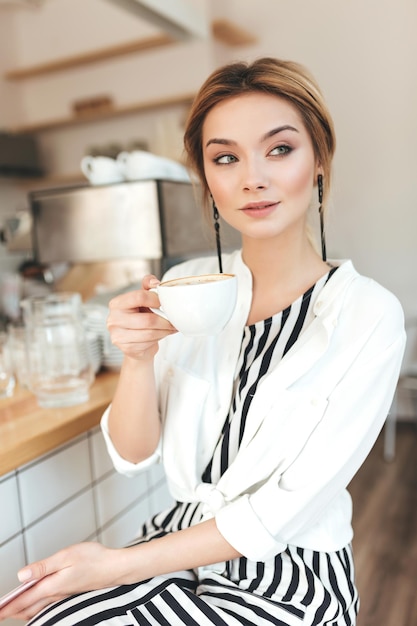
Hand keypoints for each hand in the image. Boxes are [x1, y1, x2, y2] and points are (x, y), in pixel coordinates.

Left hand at [0, 542, 125, 621]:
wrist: (115, 567)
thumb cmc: (94, 559)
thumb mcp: (66, 556)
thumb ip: (43, 567)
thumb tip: (21, 576)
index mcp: (52, 586)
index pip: (23, 600)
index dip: (7, 607)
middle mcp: (55, 594)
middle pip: (27, 608)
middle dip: (11, 612)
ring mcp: (62, 595)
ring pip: (36, 608)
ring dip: (22, 611)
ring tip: (10, 611)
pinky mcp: (69, 593)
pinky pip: (46, 606)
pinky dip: (34, 608)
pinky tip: (35, 604)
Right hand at [107, 274, 176, 360]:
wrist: (135, 342)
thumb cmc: (139, 317)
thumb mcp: (142, 300)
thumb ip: (148, 286)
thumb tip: (155, 282)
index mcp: (116, 304)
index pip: (138, 297)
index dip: (155, 299)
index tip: (164, 302)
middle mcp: (113, 320)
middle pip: (147, 320)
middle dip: (165, 320)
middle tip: (174, 320)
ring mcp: (118, 336)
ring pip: (150, 333)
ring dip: (165, 330)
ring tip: (171, 327)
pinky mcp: (127, 349)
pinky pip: (149, 343)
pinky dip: (160, 338)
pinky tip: (164, 334)